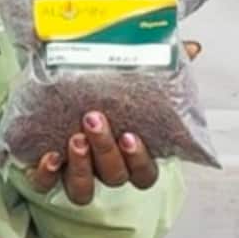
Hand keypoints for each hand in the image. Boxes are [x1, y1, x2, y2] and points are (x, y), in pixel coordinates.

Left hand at [27, 43, 200, 207]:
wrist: (52, 95)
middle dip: (105, 150)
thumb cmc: (102, 93)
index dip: (139, 161)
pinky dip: (46, 176)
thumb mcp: (130, 77)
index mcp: (128, 155)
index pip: (144, 174)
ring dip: (81, 167)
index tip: (130, 135)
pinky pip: (45, 186)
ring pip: (83, 189)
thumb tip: (193, 48)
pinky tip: (50, 157)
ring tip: (75, 137)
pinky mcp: (45, 174)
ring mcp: (75, 174)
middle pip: (114, 176)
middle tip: (94, 119)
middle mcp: (103, 169)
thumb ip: (161, 66)